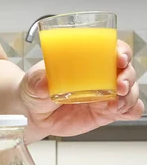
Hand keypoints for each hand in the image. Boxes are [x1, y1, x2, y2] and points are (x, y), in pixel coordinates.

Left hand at [19, 39, 144, 137]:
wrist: (35, 114)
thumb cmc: (37, 89)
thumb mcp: (33, 81)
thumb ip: (38, 81)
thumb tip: (44, 84)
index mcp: (88, 60)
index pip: (113, 49)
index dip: (122, 51)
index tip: (119, 59)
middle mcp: (102, 76)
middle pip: (127, 70)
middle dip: (128, 77)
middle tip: (118, 86)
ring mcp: (106, 95)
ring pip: (131, 91)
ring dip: (128, 96)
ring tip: (114, 104)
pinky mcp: (107, 113)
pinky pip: (129, 111)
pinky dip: (131, 110)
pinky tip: (120, 112)